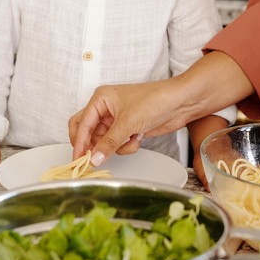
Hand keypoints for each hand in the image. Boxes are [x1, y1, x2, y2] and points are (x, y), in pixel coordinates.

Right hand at [69, 81, 186, 164]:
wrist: (180, 102)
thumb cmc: (154, 101)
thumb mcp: (127, 123)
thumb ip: (108, 143)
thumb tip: (94, 159)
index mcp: (101, 98)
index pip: (81, 123)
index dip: (79, 142)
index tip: (78, 159)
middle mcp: (106, 108)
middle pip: (89, 132)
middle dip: (94, 146)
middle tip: (92, 160)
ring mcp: (117, 119)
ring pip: (105, 141)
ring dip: (116, 146)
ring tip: (130, 140)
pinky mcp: (128, 129)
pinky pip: (118, 144)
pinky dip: (127, 146)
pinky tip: (139, 137)